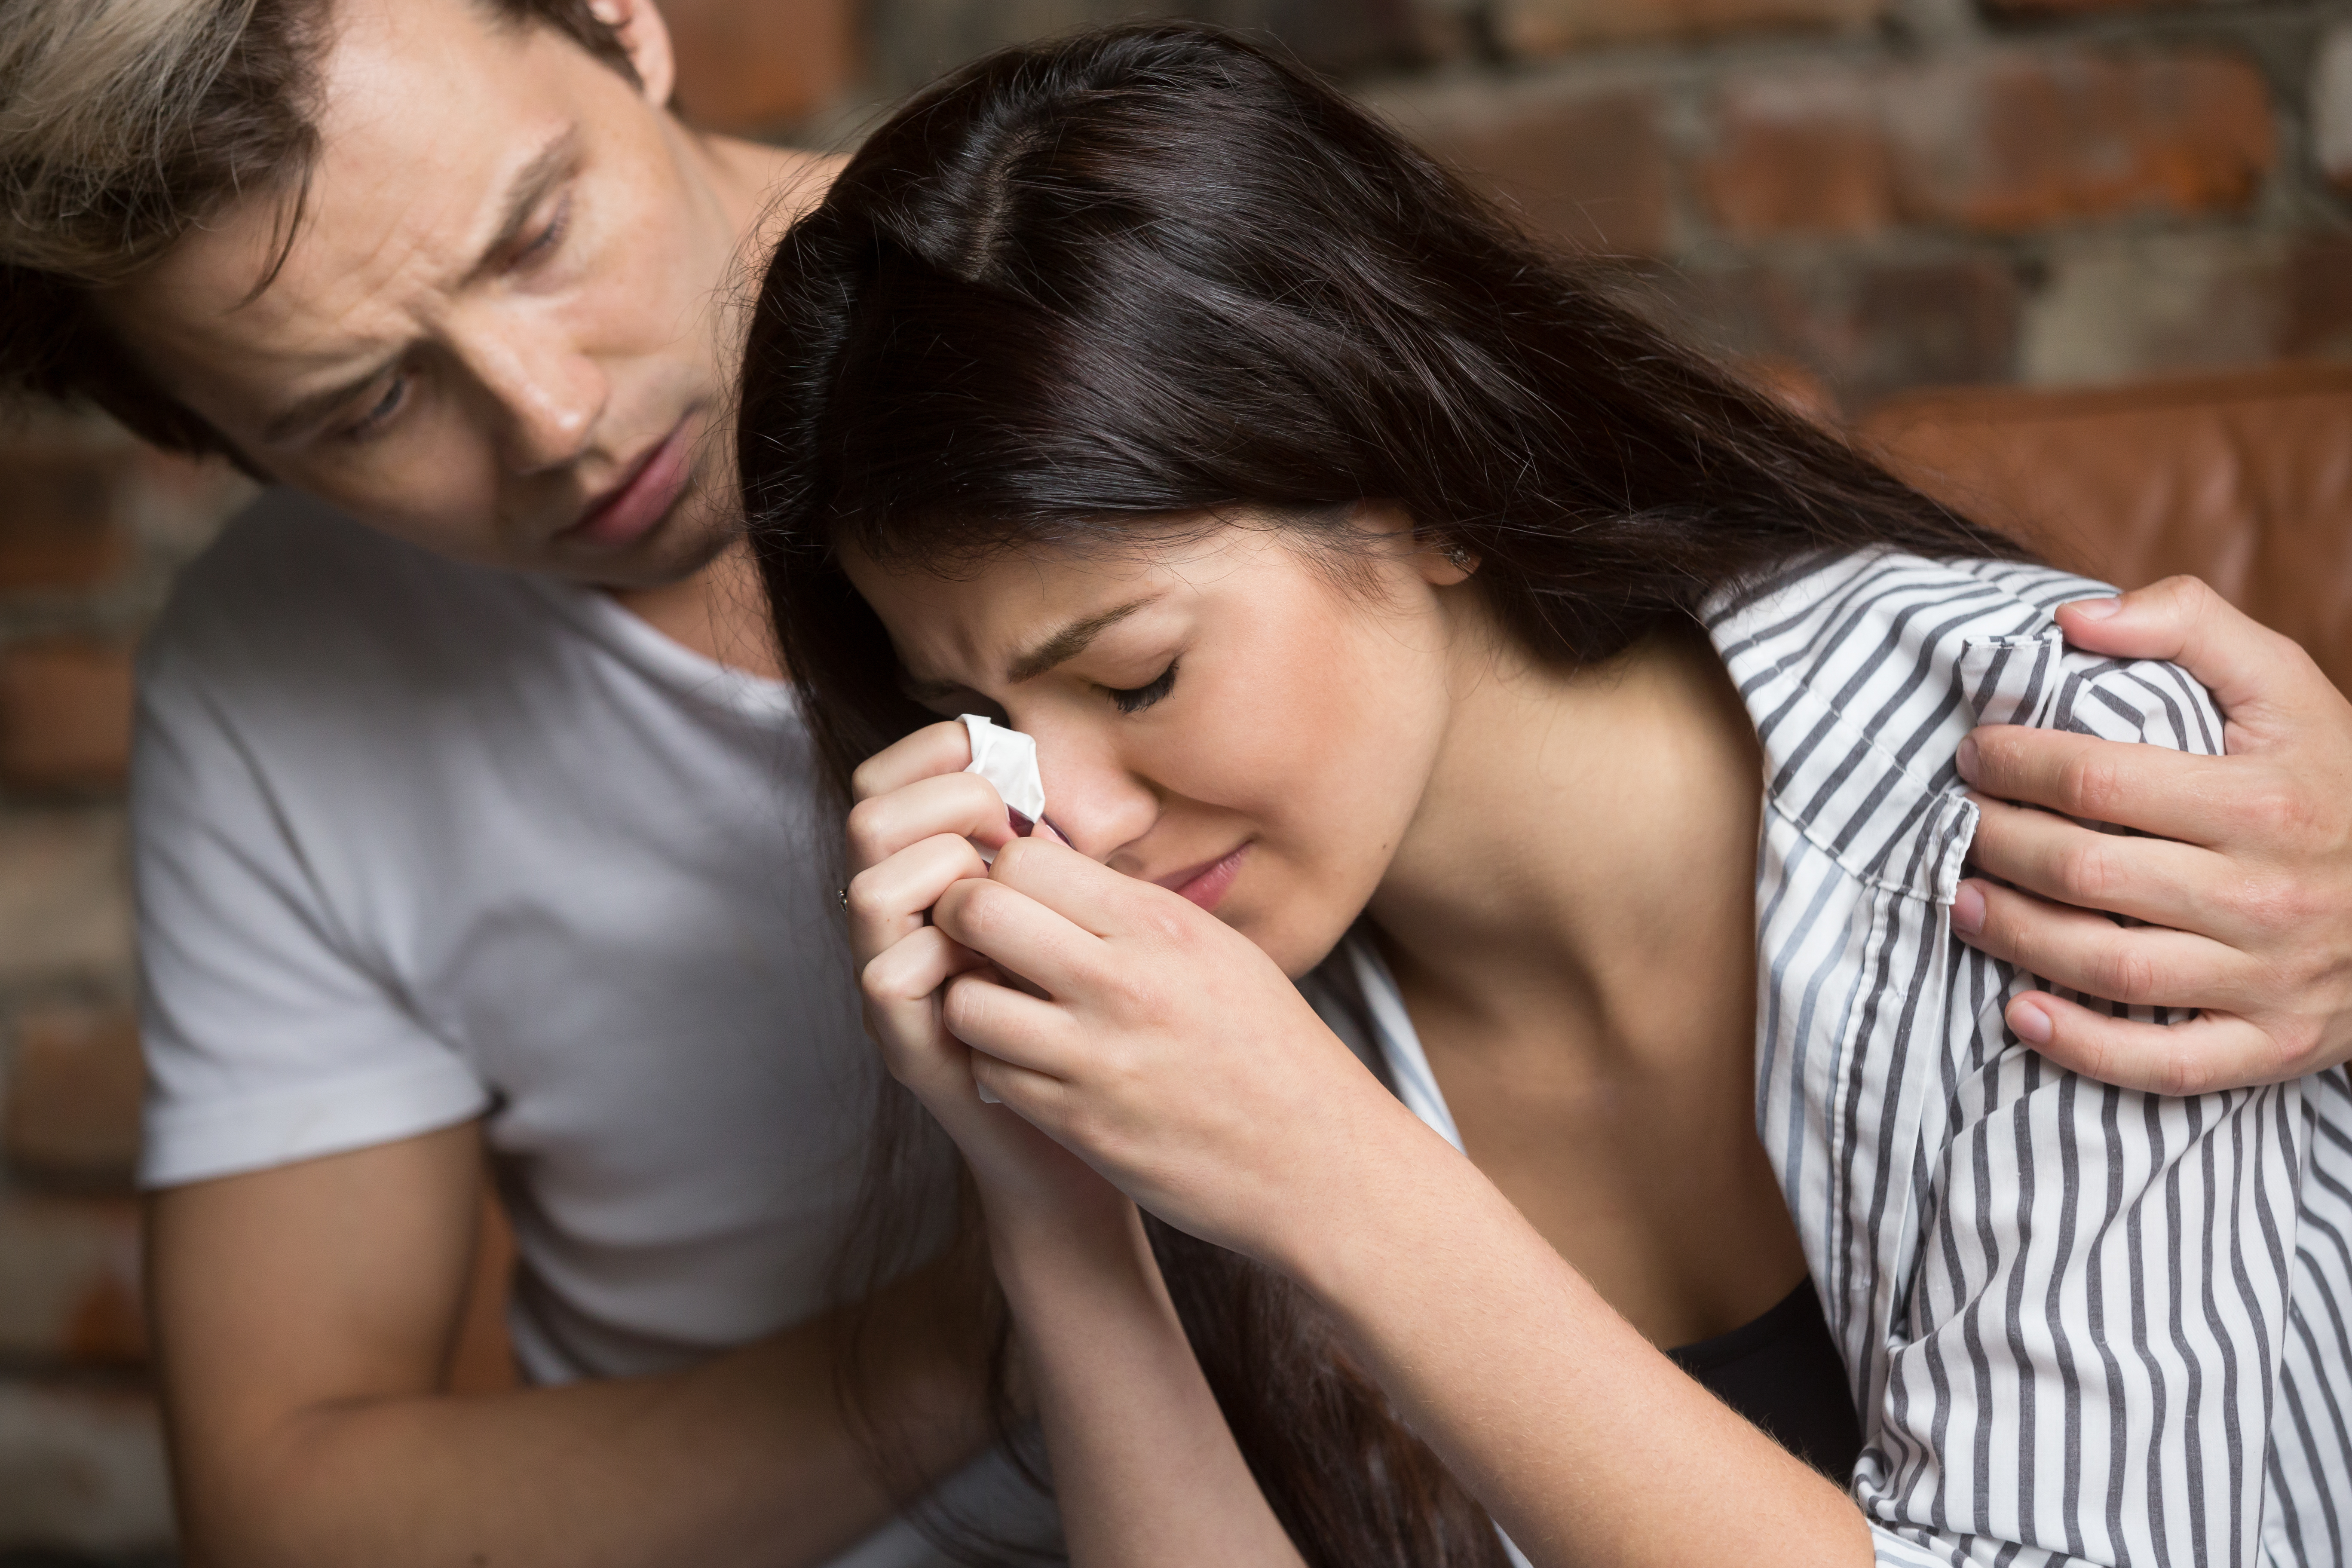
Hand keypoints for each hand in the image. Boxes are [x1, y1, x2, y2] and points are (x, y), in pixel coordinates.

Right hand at [843, 722, 1122, 1233]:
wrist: (1074, 1155)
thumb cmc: (1084, 1028)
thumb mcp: (1073, 923)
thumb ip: (1055, 856)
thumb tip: (1066, 778)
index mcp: (933, 884)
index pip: (891, 781)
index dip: (935, 750)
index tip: (1004, 754)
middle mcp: (899, 930)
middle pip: (868, 820)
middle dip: (944, 801)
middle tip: (1011, 829)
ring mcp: (896, 989)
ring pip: (867, 892)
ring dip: (941, 872)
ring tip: (1002, 891)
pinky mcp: (909, 1047)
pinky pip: (889, 982)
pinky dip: (941, 958)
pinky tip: (998, 963)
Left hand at [924, 836, 1431, 1266]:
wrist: (1318, 1162)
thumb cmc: (1271, 1051)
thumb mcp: (1218, 951)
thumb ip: (1130, 913)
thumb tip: (1046, 874)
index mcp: (1162, 926)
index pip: (1027, 859)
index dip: (1001, 872)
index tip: (1009, 893)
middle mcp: (1124, 983)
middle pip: (979, 913)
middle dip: (961, 922)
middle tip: (978, 943)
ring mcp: (1097, 1058)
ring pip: (966, 1001)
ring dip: (968, 1001)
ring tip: (1000, 1007)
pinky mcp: (1080, 1125)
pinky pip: (990, 1073)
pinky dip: (993, 1063)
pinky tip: (1026, 1062)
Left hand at [1953, 576, 2351, 1093]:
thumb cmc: (2332, 778)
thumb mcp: (2283, 682)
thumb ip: (2187, 624)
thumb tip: (2076, 618)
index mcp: (2263, 803)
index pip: (2096, 779)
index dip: (2015, 763)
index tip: (1976, 754)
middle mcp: (2266, 896)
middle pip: (2086, 873)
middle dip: (1999, 846)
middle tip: (1959, 825)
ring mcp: (2271, 979)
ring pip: (2110, 969)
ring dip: (2016, 937)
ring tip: (1961, 900)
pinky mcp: (2273, 1043)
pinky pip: (2165, 1064)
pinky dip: (2083, 1047)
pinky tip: (2019, 1012)